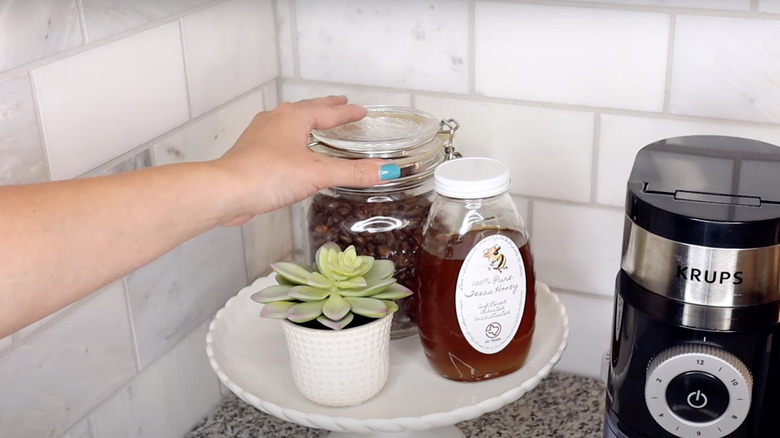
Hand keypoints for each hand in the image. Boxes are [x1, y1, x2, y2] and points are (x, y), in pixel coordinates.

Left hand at [215, 96, 394, 225]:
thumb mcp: (318, 173)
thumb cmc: (271, 175)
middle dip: (325, 109)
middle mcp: (276, 120)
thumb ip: (353, 172)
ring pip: (289, 123)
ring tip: (319, 127)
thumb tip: (386, 170)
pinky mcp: (250, 153)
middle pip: (306, 110)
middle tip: (341, 106)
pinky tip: (293, 153)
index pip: (328, 111)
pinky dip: (292, 140)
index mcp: (293, 117)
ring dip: (306, 123)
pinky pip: (278, 140)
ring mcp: (260, 136)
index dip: (346, 112)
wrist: (226, 191)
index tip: (361, 110)